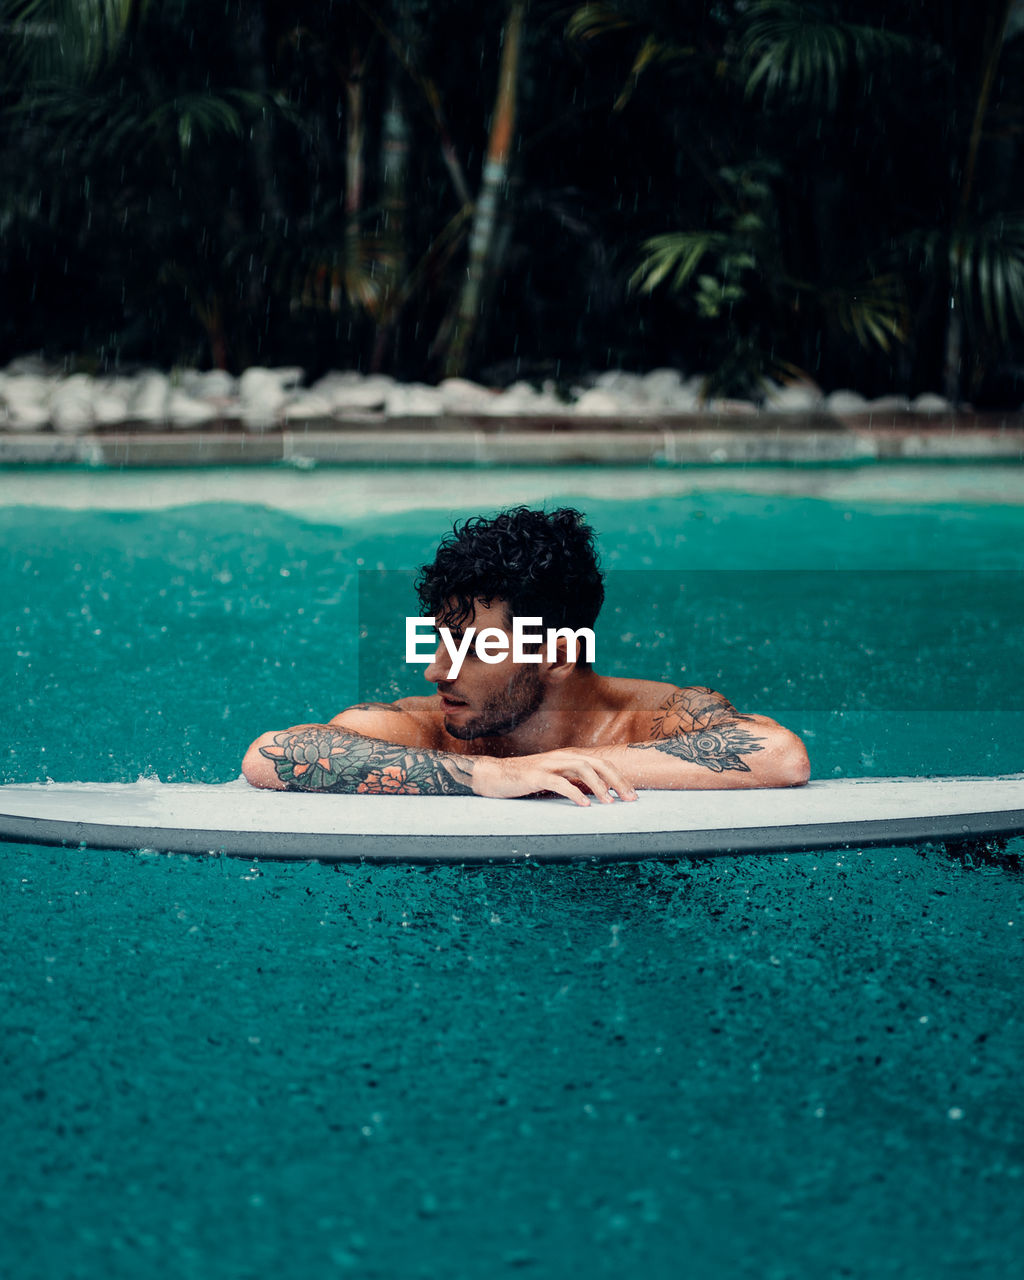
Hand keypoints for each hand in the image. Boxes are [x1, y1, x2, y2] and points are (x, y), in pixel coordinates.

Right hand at [471, 750, 637, 806]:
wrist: (493, 775)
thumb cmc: (524, 779)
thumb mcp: (553, 777)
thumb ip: (572, 780)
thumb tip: (596, 794)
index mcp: (568, 758)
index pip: (601, 764)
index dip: (619, 778)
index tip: (632, 795)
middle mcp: (562, 757)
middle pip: (597, 763)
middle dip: (617, 781)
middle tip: (630, 799)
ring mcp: (549, 764)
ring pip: (582, 769)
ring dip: (598, 786)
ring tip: (608, 803)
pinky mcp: (536, 775)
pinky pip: (559, 782)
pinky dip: (574, 792)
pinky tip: (584, 804)